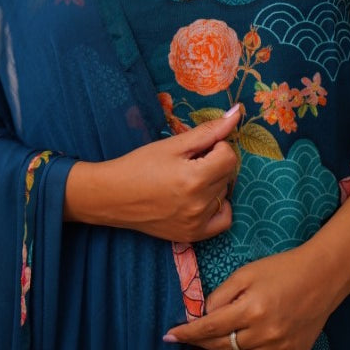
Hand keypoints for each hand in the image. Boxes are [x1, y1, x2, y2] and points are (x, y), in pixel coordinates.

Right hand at [64, 106, 240, 241]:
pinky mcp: (192, 236)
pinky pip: (223, 220)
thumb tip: (237, 113)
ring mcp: (197, 223)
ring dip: (214, 182)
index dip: (217, 146)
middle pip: (228, 174)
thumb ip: (208, 131)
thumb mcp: (172, 144)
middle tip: (191, 161)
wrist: (113, 196)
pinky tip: (203, 198)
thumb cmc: (139, 165)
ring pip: (224, 193)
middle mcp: (199, 204)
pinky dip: (219, 206)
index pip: (229, 156)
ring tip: (189, 178)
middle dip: (215, 162)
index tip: (199, 147)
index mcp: (195, 178)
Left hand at [164, 247, 332, 349]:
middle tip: (181, 349)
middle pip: (222, 347)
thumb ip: (223, 294)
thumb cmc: (282, 269)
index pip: (210, 327)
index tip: (169, 336)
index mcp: (251, 309)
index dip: (187, 332)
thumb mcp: (247, 272)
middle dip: (198, 348)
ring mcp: (278, 349)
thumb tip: (203, 315)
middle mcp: (264, 334)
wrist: (322, 277)